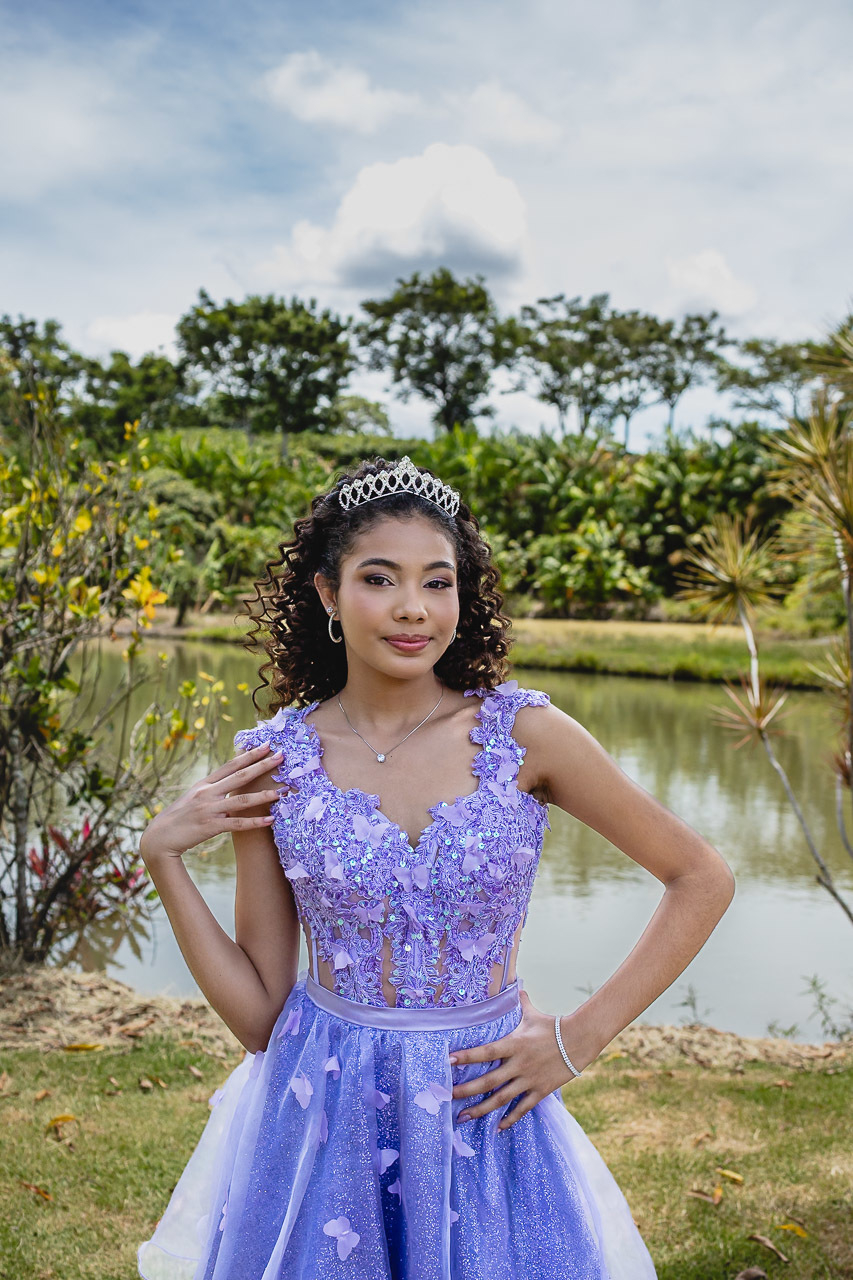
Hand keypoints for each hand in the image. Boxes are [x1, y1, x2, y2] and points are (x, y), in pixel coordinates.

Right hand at [139, 742, 284, 863]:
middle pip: (240, 776)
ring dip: (264, 795)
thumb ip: (212, 788)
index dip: (249, 754)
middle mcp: (208, 793)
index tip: (266, 744)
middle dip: (262, 765)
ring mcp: (209, 809)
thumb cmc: (180, 817)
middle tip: (281, 756)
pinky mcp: (211, 826)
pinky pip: (237, 824)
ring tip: (282, 791)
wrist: (160, 837)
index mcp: (204, 784)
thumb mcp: (194, 796)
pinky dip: (255, 822)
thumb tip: (232, 781)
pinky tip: (270, 820)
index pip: (231, 765)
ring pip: (242, 800)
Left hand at [448, 990, 591, 1131]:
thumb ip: (521, 1003)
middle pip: (488, 1081)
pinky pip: (523, 1108)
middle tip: (447, 1097)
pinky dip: (510, 1119)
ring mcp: (529, 1080)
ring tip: (464, 1117)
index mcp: (513, 1044)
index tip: (449, 1060)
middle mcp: (518, 1064)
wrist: (579, 1040)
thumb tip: (516, 986)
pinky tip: (499, 1127)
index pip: (485, 1052)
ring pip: (501, 1099)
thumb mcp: (533, 1014)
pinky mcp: (540, 1091)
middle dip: (466, 1090)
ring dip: (481, 1109)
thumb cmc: (553, 1025)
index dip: (467, 1056)